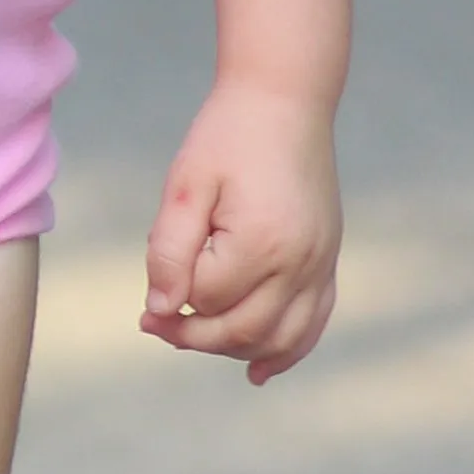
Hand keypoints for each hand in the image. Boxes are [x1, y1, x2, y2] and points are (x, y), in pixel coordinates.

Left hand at [142, 81, 339, 380]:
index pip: (207, 301)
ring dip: (235, 350)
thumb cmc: (227, 138)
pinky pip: (314, 321)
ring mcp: (320, 263)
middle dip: (194, 338)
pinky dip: (287, 351)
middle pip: (243, 330)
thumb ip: (169, 250)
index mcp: (262, 242)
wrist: (285, 101)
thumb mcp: (185, 186)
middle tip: (155, 326)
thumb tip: (161, 310)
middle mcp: (299, 261)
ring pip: (281, 338)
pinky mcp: (328, 259)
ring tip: (196, 339)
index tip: (145, 306)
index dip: (171, 307)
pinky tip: (258, 372)